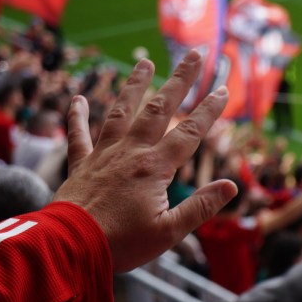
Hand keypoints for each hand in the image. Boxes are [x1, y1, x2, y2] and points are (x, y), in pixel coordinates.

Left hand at [54, 51, 236, 271]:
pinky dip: (77, 116)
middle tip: (194, 54)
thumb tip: (231, 186)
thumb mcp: (170, 231)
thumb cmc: (123, 242)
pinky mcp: (81, 165)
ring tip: (145, 61)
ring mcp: (104, 155)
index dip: (209, 110)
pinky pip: (79, 134)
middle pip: (159, 109)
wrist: (70, 246)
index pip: (189, 132)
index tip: (224, 89)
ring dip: (135, 85)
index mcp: (155, 168)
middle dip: (180, 80)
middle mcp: (131, 153)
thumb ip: (201, 206)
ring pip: (122, 111)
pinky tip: (77, 98)